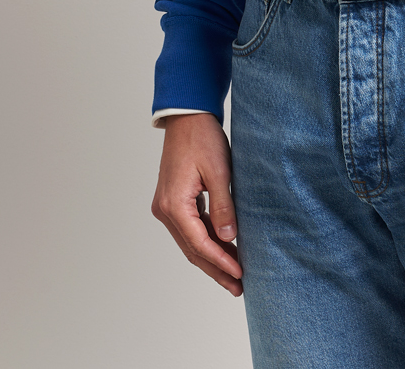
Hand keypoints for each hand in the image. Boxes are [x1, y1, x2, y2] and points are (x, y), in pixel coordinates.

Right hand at [151, 113, 242, 295]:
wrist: (187, 117)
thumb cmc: (202, 138)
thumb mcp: (219, 171)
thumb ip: (223, 205)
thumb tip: (229, 237)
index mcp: (173, 205)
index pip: (199, 243)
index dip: (221, 261)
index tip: (240, 273)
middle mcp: (165, 210)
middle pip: (192, 249)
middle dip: (216, 269)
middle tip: (238, 286)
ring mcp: (167, 206)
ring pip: (191, 242)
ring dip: (212, 258)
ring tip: (234, 275)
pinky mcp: (174, 201)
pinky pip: (191, 228)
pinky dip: (207, 240)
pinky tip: (224, 249)